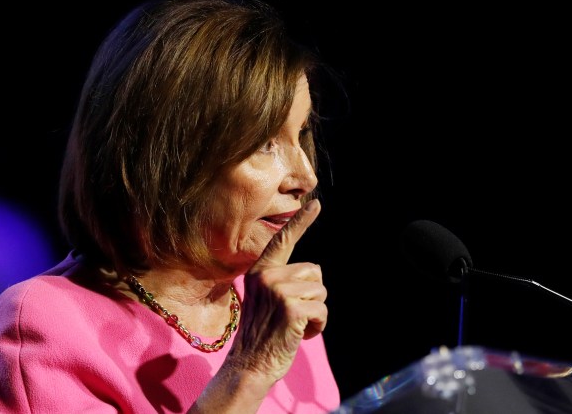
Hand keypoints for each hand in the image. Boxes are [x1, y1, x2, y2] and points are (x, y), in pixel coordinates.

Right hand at [228, 199, 326, 381]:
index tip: (316, 203)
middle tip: (290, 316)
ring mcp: (278, 291)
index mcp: (259, 272)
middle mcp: (267, 276)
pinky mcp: (291, 308)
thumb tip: (312, 274)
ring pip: (321, 291)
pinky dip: (318, 325)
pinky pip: (323, 310)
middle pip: (315, 272)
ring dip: (315, 312)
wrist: (249, 366)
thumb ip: (281, 282)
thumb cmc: (261, 335)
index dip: (300, 222)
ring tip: (292, 325)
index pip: (282, 241)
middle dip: (311, 295)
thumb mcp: (265, 300)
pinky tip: (299, 335)